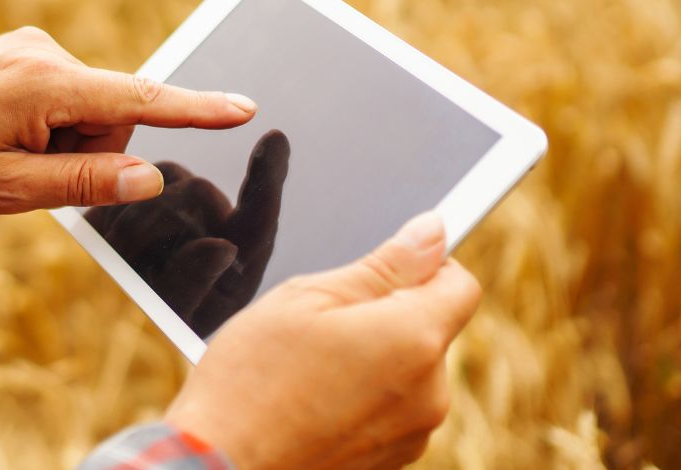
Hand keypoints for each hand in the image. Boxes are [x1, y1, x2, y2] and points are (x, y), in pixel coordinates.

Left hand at [0, 27, 256, 216]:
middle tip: (26, 175)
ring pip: (86, 112)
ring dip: (60, 144)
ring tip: (1, 155)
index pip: (139, 102)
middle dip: (86, 155)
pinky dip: (45, 128)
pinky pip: (61, 99)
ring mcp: (30, 50)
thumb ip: (86, 183)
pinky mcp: (20, 55)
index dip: (195, 110)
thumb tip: (149, 179)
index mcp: (46, 84)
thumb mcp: (10, 190)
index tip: (243, 108)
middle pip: (111, 119)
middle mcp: (44, 54)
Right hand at [83, 130, 291, 335]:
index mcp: (239, 262)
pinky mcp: (150, 193)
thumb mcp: (170, 316)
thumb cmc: (147, 325)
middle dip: (162, 219)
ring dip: (137, 213)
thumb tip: (222, 246)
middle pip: (199, 191)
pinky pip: (134, 174)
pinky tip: (113, 237)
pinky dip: (121, 200)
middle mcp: (218, 228)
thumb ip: (194, 282)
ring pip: (163, 179)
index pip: (258, 218)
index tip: (275, 140)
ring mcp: (186, 208)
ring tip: (123, 258)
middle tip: (135, 262)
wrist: (106, 319)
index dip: (267, 178)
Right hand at [165, 213, 479, 469]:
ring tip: (308, 371)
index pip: (460, 284)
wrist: (220, 467)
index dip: (427, 267)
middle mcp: (429, 393)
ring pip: (407, 374)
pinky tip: (311, 403)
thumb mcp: (307, 299)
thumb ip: (382, 265)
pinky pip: (389, 413)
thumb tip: (431, 234)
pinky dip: (361, 401)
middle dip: (387, 318)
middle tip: (321, 324)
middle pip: (429, 332)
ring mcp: (411, 435)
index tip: (388, 267)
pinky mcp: (390, 463)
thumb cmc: (251, 382)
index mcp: (414, 339)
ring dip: (373, 362)